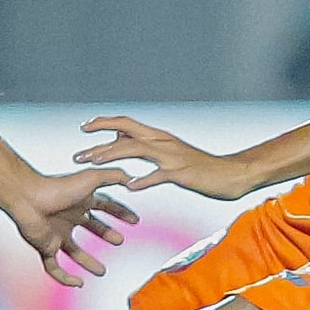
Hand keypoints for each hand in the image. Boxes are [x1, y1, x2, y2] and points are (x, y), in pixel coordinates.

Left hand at [11, 166, 138, 285]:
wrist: (27, 198)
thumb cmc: (56, 187)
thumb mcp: (91, 179)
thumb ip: (113, 176)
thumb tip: (132, 179)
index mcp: (80, 201)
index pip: (105, 206)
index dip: (120, 213)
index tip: (134, 221)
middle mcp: (69, 217)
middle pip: (91, 227)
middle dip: (106, 234)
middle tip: (119, 241)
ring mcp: (56, 233)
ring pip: (74, 252)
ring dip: (88, 262)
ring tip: (101, 271)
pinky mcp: (45, 247)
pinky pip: (55, 267)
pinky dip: (66, 278)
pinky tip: (77, 283)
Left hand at [75, 115, 252, 201]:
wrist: (232, 174)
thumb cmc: (200, 166)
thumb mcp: (169, 152)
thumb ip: (146, 145)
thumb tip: (122, 139)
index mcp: (158, 137)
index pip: (125, 123)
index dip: (104, 123)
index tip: (84, 127)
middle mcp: (162, 142)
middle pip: (125, 134)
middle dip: (99, 142)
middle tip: (78, 155)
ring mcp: (171, 156)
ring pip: (137, 149)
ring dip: (113, 154)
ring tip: (94, 163)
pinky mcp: (182, 172)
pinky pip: (159, 175)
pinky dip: (144, 180)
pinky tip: (131, 186)